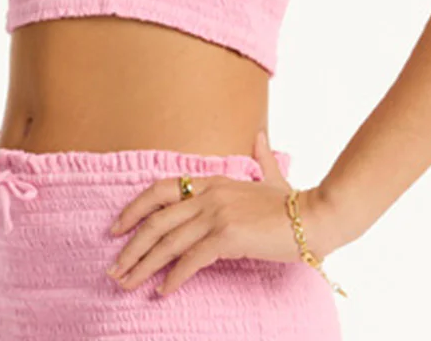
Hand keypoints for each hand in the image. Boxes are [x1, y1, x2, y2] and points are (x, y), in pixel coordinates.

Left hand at [105, 129, 336, 296]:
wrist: (316, 215)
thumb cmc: (294, 202)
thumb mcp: (272, 177)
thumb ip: (261, 159)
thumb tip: (259, 138)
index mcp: (213, 181)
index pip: (161, 189)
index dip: (134, 208)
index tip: (116, 228)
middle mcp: (209, 194)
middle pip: (156, 220)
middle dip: (130, 246)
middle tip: (113, 269)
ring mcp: (217, 214)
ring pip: (167, 242)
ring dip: (142, 266)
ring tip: (125, 284)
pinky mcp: (227, 236)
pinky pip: (191, 260)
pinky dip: (173, 277)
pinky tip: (162, 291)